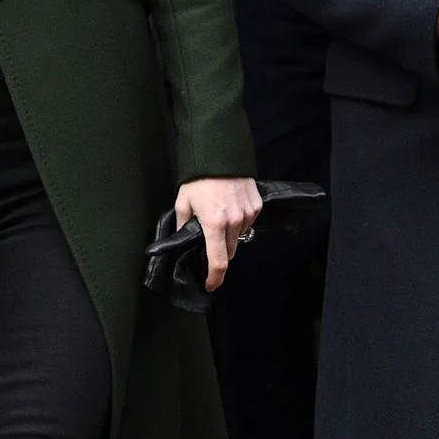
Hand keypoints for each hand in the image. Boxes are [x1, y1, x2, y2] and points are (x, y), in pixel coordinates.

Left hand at [173, 175, 261, 290]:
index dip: (214, 278)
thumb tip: (182, 242)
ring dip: (229, 237)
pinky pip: (248, 224)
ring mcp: (248, 214)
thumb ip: (183, 226)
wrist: (219, 154)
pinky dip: (239, 223)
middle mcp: (234, 222)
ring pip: (239, 238)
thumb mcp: (183, 202)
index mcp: (214, 224)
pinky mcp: (256, 206)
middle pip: (230, 252)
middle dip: (219, 253)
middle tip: (209, 243)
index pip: (218, 262)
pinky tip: (229, 210)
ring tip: (218, 218)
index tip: (210, 284)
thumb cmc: (199, 178)